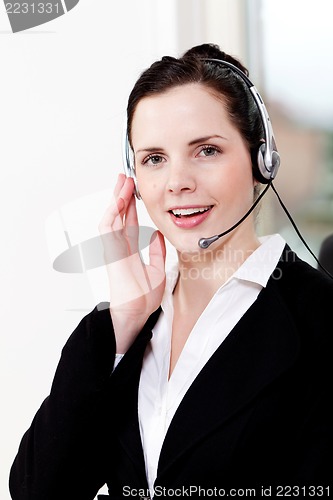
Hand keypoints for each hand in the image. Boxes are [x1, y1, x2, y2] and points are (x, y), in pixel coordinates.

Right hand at [98, 173, 165, 352]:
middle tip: (126, 179)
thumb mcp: (158, 268)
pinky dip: (113, 212)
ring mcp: (113, 248)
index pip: (128, 222)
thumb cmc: (143, 297)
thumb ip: (157, 251)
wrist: (137, 311)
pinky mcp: (111, 251)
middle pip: (118, 215)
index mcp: (129, 250)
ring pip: (112, 217)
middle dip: (121, 195)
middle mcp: (119, 246)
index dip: (130, 205)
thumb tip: (158, 235)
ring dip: (116, 199)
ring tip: (123, 182)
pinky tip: (119, 200)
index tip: (133, 191)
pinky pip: (108, 228)